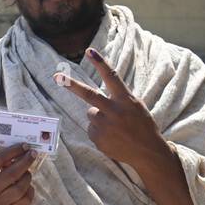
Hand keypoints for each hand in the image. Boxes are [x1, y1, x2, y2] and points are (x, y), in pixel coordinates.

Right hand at [0, 142, 37, 204]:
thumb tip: (20, 151)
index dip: (13, 151)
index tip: (25, 146)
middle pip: (12, 174)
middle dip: (25, 162)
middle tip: (33, 154)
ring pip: (20, 188)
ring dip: (27, 176)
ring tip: (27, 172)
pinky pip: (25, 200)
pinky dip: (30, 190)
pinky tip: (27, 186)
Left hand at [56, 47, 169, 171]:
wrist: (147, 152)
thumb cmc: (142, 125)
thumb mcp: (135, 107)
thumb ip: (118, 99)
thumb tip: (94, 100)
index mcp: (126, 100)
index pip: (112, 77)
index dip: (100, 63)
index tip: (89, 51)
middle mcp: (114, 111)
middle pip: (89, 95)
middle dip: (71, 85)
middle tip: (57, 77)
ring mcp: (105, 126)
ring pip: (91, 114)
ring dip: (99, 118)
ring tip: (115, 127)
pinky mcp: (98, 138)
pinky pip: (92, 129)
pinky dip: (99, 132)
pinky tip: (113, 137)